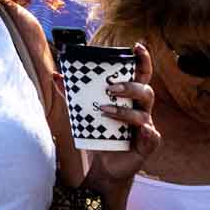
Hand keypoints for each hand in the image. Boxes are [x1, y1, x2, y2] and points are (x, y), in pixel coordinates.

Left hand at [80, 42, 160, 182]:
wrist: (105, 163)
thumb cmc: (99, 132)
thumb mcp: (84, 112)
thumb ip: (72, 95)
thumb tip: (57, 76)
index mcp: (130, 97)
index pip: (141, 75)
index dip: (142, 60)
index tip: (137, 46)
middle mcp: (141, 109)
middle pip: (145, 91)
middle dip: (130, 87)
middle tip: (111, 88)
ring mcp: (146, 127)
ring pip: (144, 114)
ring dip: (125, 111)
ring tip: (104, 110)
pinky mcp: (147, 145)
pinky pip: (153, 137)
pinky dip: (148, 134)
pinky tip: (142, 132)